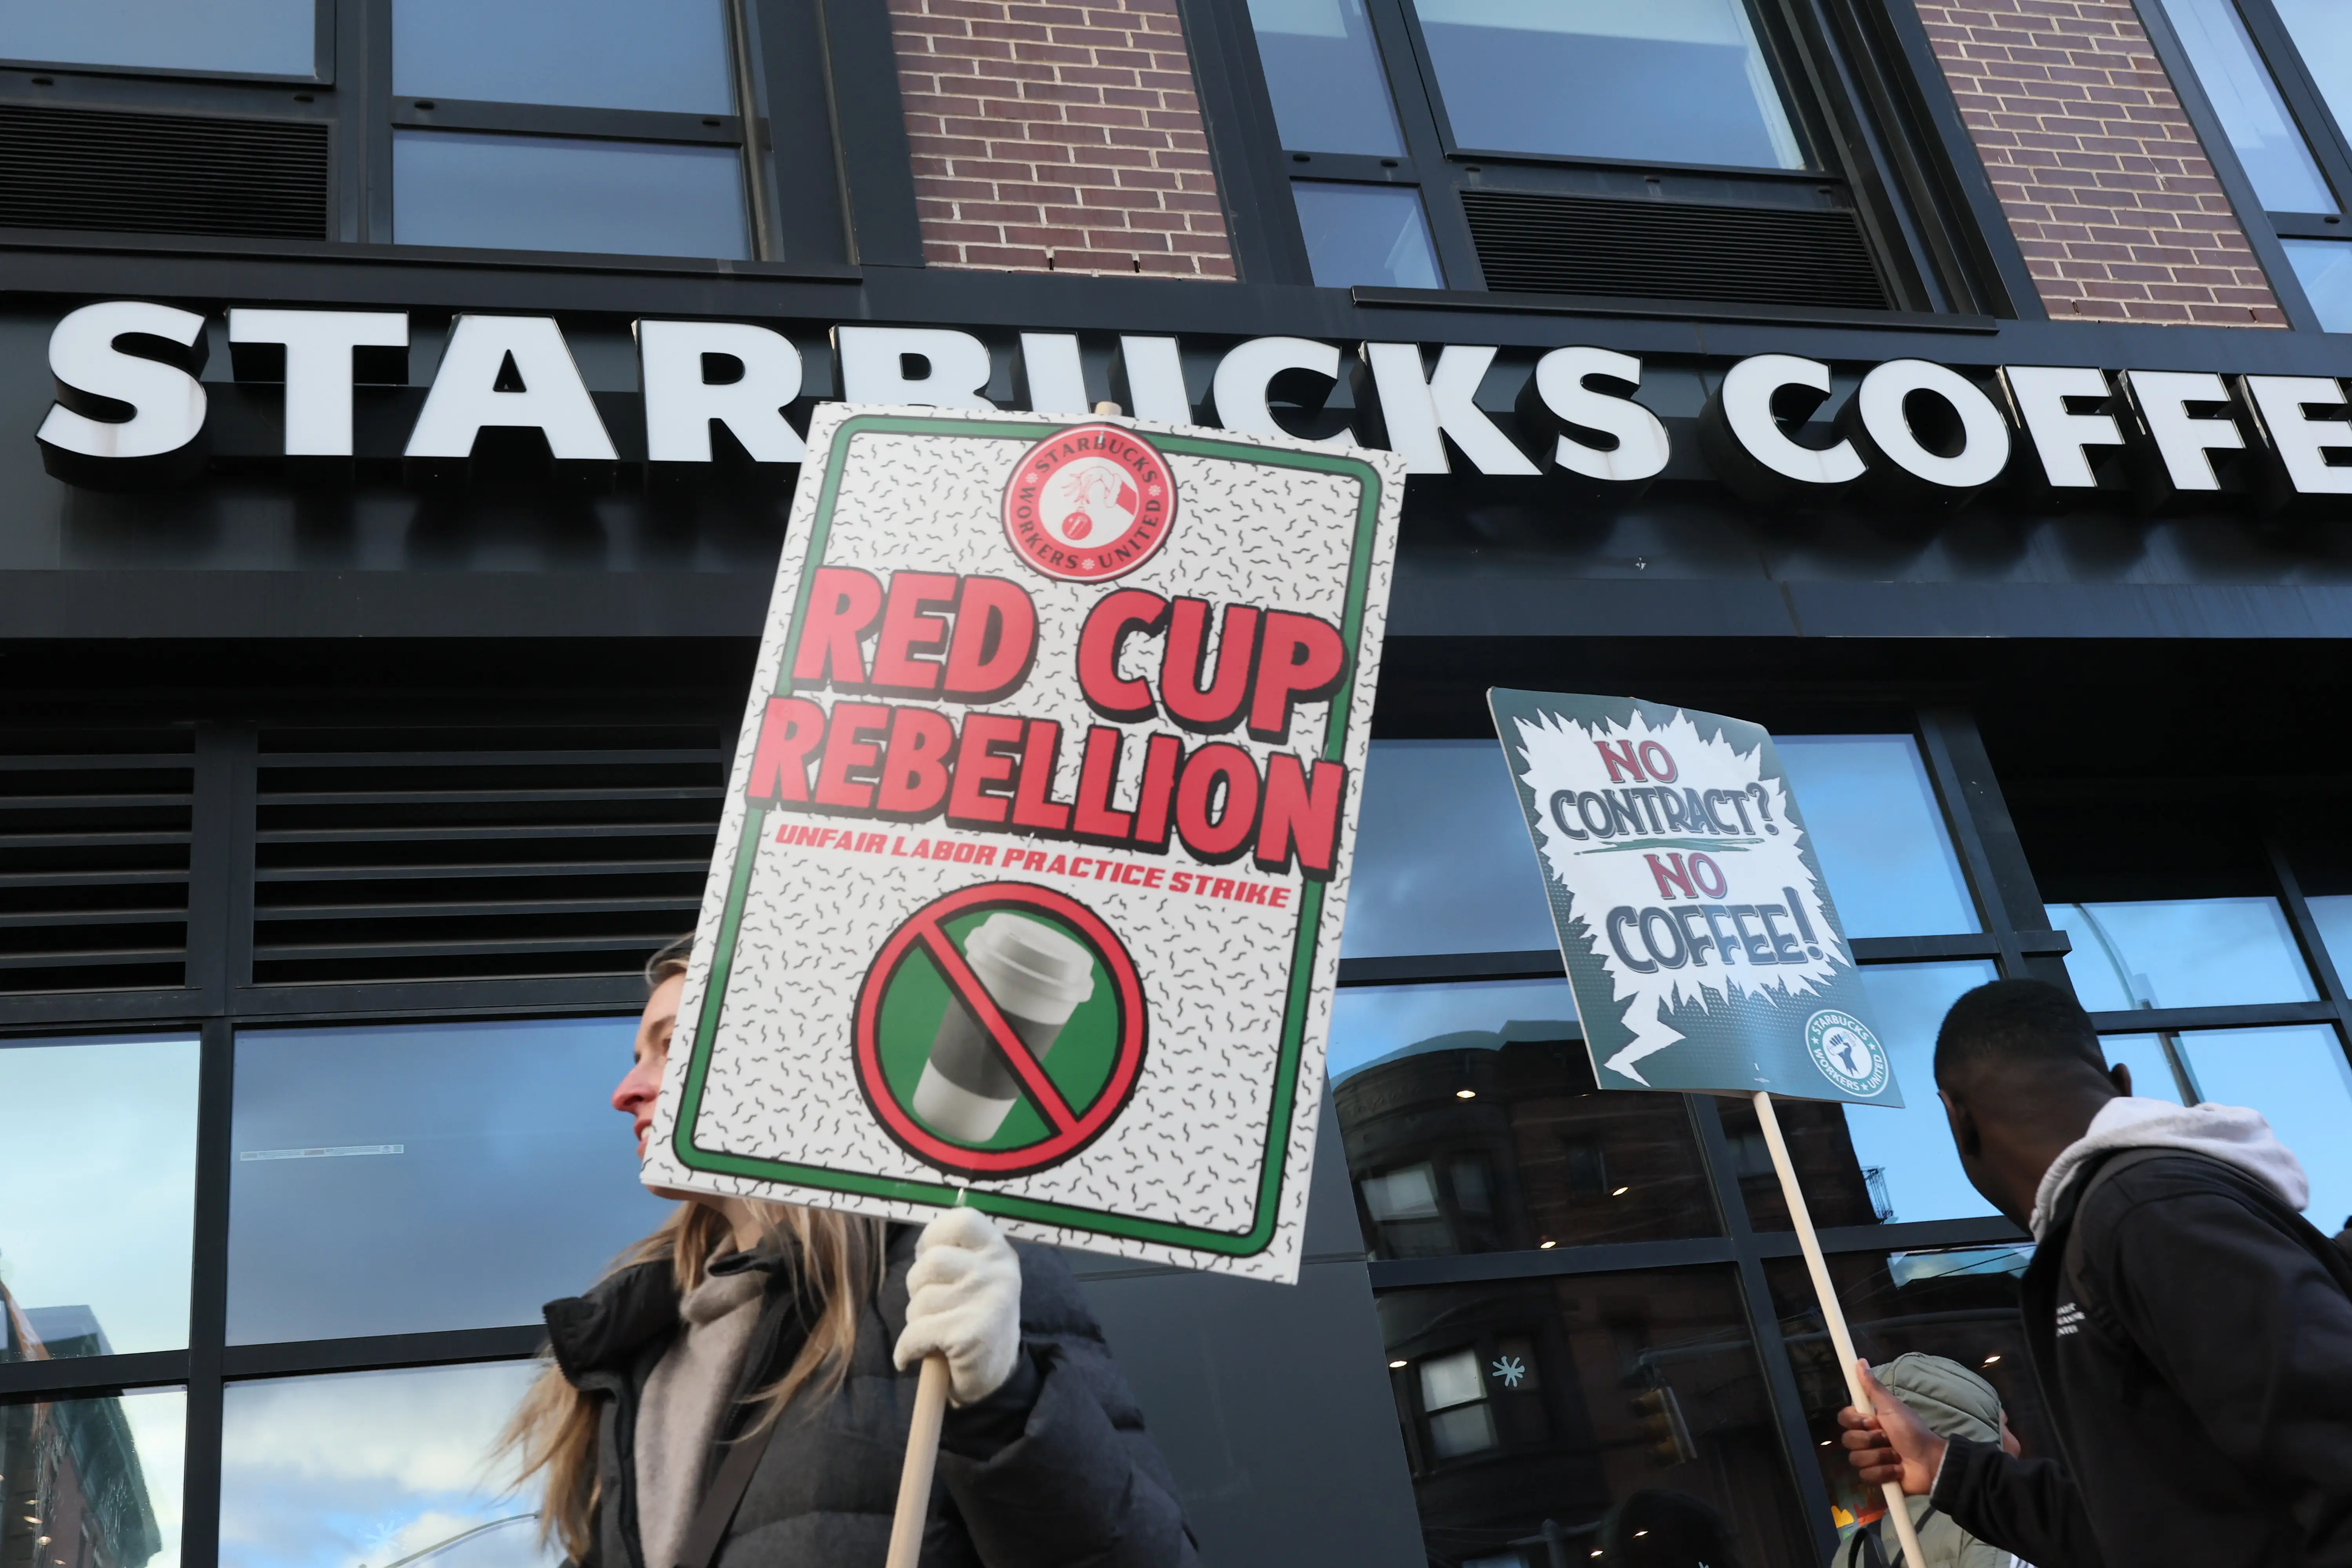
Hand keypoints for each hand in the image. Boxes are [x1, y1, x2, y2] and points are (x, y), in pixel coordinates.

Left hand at [893, 1206, 1022, 1404]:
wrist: (996, 1377)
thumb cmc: (976, 1317)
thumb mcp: (978, 1276)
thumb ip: (957, 1254)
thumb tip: (922, 1245)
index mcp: (998, 1252)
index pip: (962, 1220)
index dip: (935, 1234)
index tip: (929, 1255)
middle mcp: (997, 1272)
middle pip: (930, 1263)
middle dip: (918, 1287)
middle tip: (933, 1306)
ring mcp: (986, 1302)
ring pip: (919, 1301)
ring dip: (916, 1321)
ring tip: (935, 1333)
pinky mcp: (969, 1335)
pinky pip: (915, 1334)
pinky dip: (906, 1349)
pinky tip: (913, 1356)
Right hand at [1838, 1359, 1945, 1495]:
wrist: (1930, 1461)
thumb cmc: (1912, 1430)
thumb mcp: (1892, 1406)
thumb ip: (1873, 1386)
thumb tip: (1860, 1361)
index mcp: (1867, 1421)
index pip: (1843, 1419)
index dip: (1856, 1421)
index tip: (1872, 1421)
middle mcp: (1866, 1439)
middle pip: (1848, 1440)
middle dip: (1871, 1441)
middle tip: (1889, 1439)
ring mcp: (1870, 1458)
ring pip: (1856, 1459)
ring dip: (1880, 1457)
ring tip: (1896, 1456)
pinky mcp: (1876, 1477)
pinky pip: (1866, 1475)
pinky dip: (1884, 1472)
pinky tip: (1897, 1469)